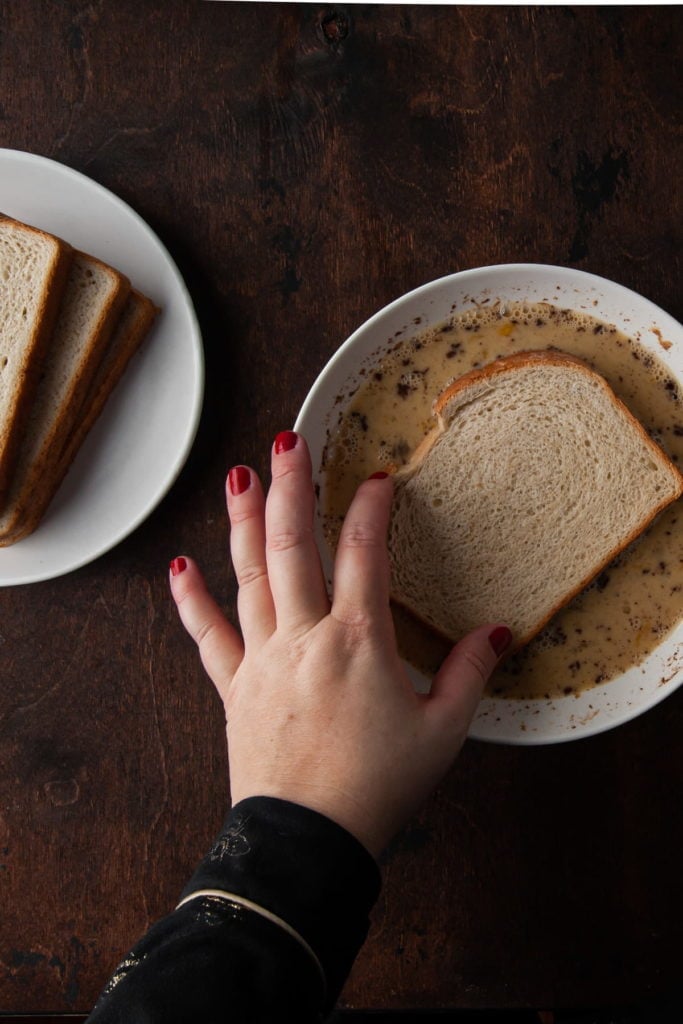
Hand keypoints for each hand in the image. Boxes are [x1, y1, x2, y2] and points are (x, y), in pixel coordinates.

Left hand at [169, 431, 509, 857]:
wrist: (307, 842)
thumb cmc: (377, 788)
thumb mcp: (442, 732)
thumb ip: (469, 673)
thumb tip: (500, 633)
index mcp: (357, 641)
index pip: (365, 553)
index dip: (371, 508)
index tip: (377, 478)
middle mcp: (304, 637)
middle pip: (293, 545)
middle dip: (290, 487)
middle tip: (287, 441)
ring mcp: (262, 658)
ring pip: (248, 575)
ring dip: (243, 523)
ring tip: (239, 478)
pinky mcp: (234, 687)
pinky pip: (208, 635)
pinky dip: (191, 601)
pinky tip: (179, 568)